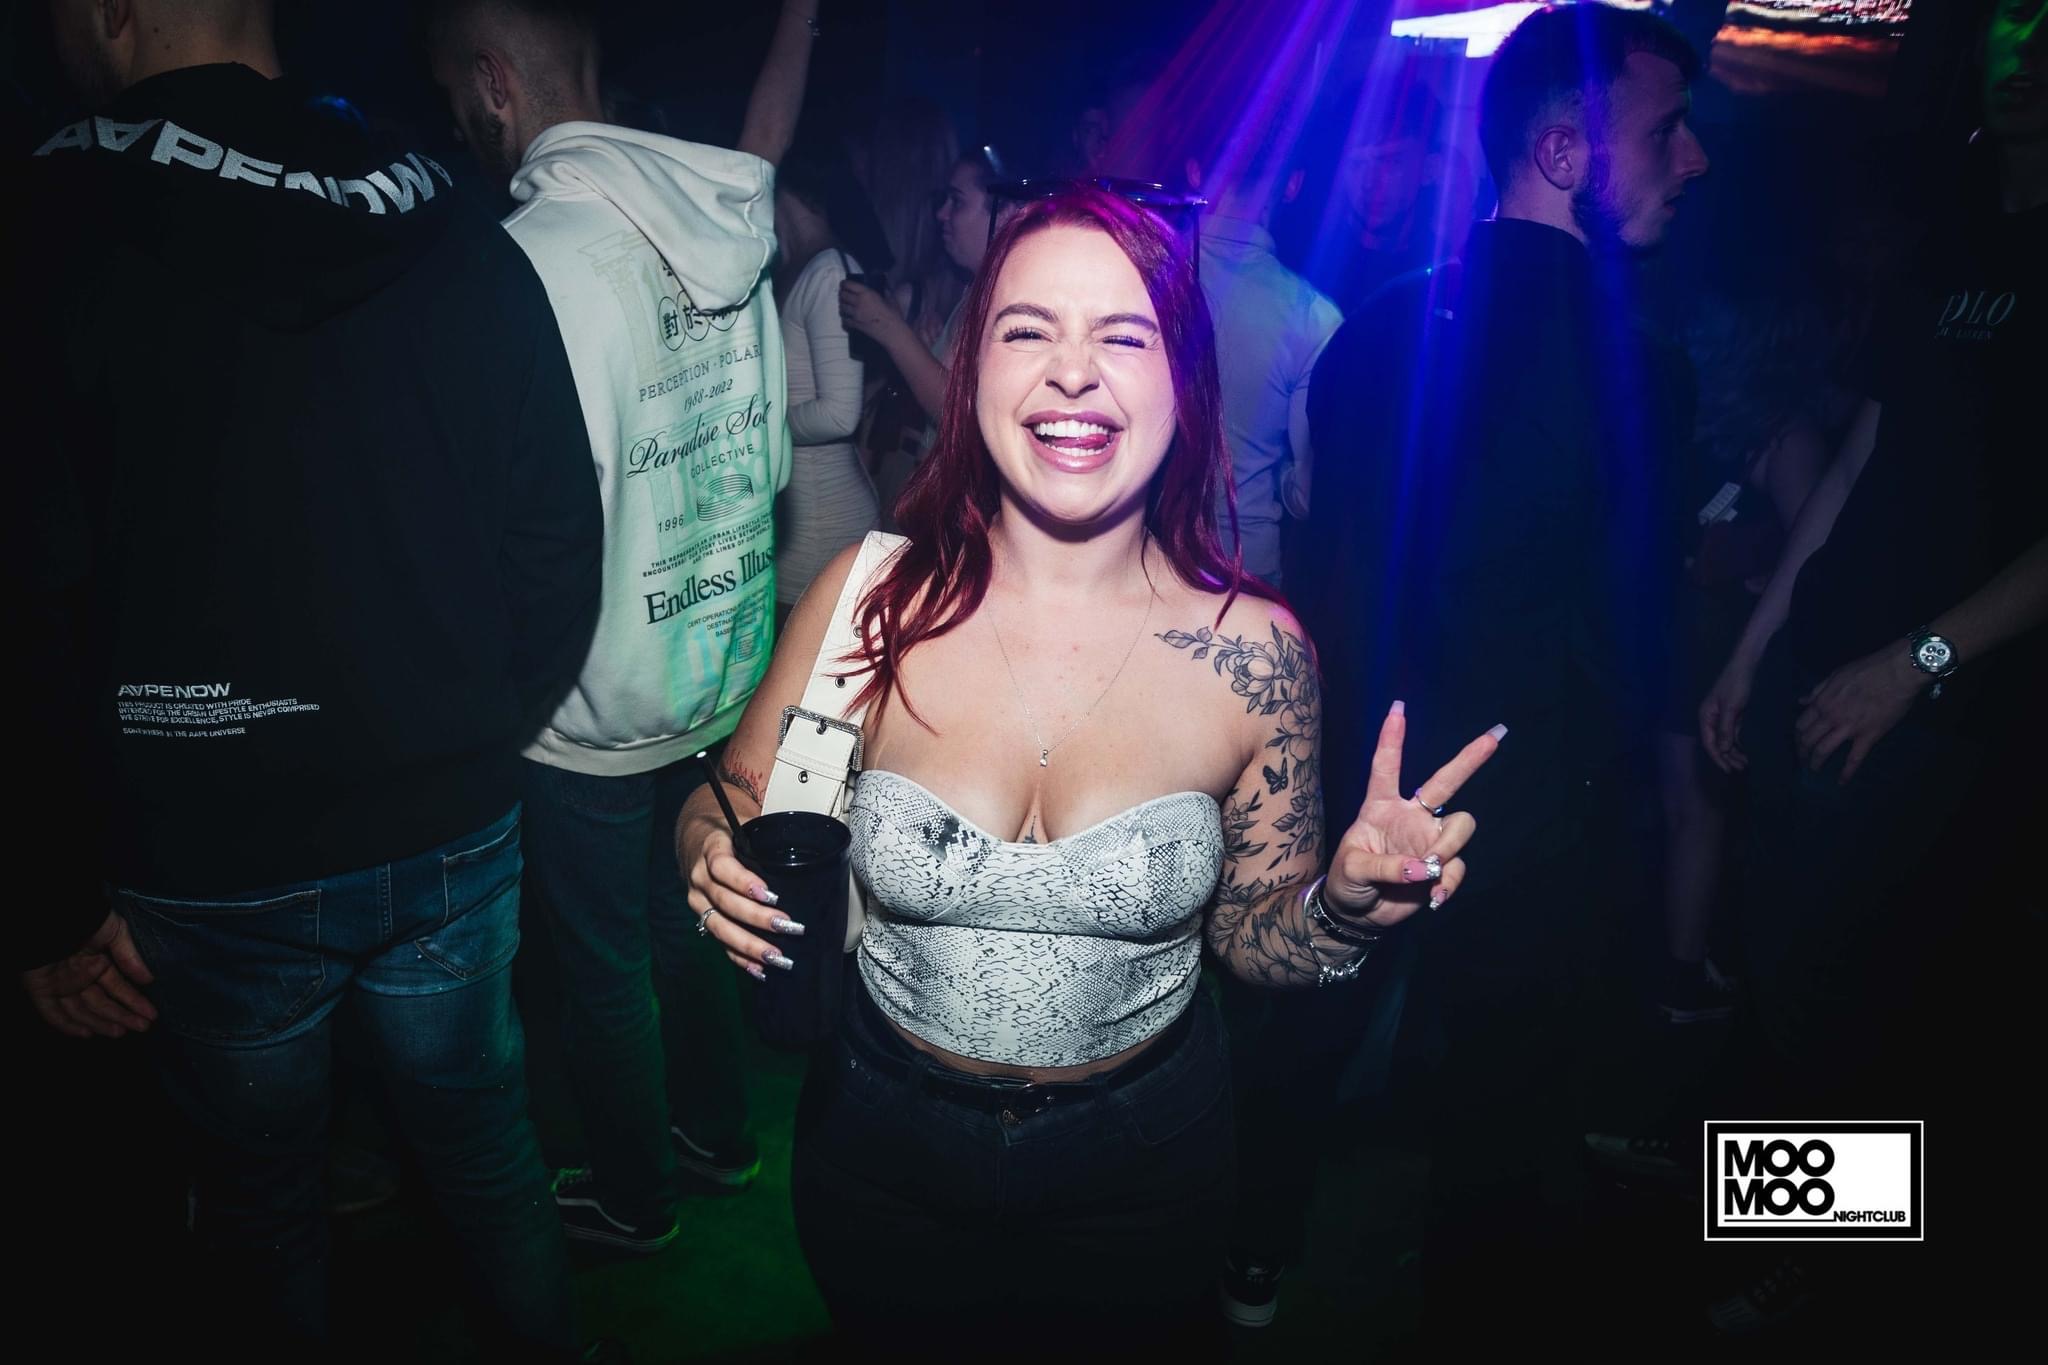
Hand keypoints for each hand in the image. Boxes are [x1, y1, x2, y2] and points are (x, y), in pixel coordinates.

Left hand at [21, 911, 156, 1038]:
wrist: (55, 916)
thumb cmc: (87, 919)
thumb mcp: (115, 932)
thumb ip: (130, 957)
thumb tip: (148, 979)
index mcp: (97, 963)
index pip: (117, 987)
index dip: (134, 1001)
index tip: (151, 1014)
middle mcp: (79, 977)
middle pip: (100, 1002)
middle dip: (121, 1015)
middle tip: (142, 1027)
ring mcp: (60, 984)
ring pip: (80, 1010)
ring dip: (100, 1023)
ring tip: (120, 1032)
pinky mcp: (41, 989)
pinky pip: (52, 1012)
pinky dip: (67, 1025)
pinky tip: (86, 1034)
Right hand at [682, 813, 802, 980]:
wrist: (695, 837)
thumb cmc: (729, 829)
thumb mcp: (743, 820)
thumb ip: (766, 828)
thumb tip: (804, 832)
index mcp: (711, 849)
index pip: (722, 866)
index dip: (743, 881)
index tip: (770, 894)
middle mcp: (700, 877)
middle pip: (725, 902)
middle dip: (756, 918)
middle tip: (787, 926)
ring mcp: (699, 900)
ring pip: (720, 926)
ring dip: (749, 945)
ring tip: (777, 957)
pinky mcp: (703, 917)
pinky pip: (719, 941)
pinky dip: (739, 957)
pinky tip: (759, 969)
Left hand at [839, 279, 904, 342]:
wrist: (893, 332)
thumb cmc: (894, 315)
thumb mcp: (891, 299)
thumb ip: (885, 292)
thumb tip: (885, 287)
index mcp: (867, 293)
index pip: (849, 285)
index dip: (844, 284)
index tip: (843, 284)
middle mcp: (858, 302)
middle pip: (843, 295)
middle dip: (842, 294)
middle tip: (843, 295)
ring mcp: (855, 314)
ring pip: (842, 307)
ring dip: (842, 306)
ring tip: (845, 306)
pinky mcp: (855, 324)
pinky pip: (844, 320)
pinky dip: (844, 319)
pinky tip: (847, 319)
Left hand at [1325, 703, 1503, 928]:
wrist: (1358, 915)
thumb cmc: (1347, 882)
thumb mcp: (1353, 869)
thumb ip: (1386, 866)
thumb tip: (1424, 868)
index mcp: (1380, 806)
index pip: (1386, 767)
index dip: (1391, 739)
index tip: (1398, 707)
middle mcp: (1410, 816)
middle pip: (1445, 782)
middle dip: (1470, 758)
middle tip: (1495, 736)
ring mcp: (1428, 840)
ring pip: (1460, 827)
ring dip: (1449, 848)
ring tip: (1427, 872)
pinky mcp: (1439, 867)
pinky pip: (1456, 867)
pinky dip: (1448, 882)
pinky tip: (1435, 898)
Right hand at [1699, 652, 1757, 772]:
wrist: (1745, 666)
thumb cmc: (1736, 684)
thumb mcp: (1732, 708)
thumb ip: (1726, 729)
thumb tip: (1722, 749)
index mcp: (1706, 717)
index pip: (1709, 743)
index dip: (1718, 758)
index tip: (1729, 769)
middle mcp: (1711, 719)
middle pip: (1716, 744)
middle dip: (1727, 757)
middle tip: (1741, 769)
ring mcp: (1721, 717)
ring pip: (1725, 740)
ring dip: (1734, 752)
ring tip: (1745, 763)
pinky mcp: (1732, 715)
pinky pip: (1732, 734)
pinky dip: (1738, 744)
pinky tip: (1745, 751)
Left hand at [1794, 644, 1922, 782]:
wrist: (1897, 672)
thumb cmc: (1868, 669)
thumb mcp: (1836, 675)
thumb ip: (1818, 690)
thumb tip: (1802, 701)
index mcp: (1822, 702)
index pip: (1801, 724)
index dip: (1797, 736)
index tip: (1798, 743)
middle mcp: (1830, 717)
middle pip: (1808, 740)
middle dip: (1802, 752)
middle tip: (1802, 761)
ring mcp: (1848, 728)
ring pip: (1823, 750)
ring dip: (1815, 763)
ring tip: (1813, 770)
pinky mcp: (1868, 736)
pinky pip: (1854, 758)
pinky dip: (1846, 772)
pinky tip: (1841, 782)